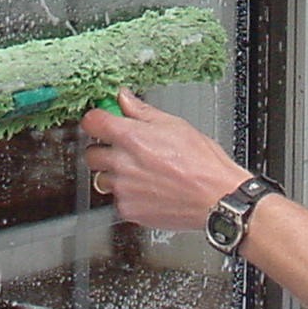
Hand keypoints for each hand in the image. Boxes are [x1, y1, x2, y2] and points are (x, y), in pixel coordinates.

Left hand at [80, 88, 250, 231]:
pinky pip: (118, 200)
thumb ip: (142, 112)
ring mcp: (123, 189)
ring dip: (116, 175)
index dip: (97, 120)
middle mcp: (121, 163)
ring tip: (142, 173)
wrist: (216, 198)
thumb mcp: (174, 124)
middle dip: (104, 149)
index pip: (92, 122)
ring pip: (103, 179)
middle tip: (124, 150)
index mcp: (130, 137)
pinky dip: (129, 195)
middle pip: (91, 153)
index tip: (103, 121)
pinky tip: (150, 189)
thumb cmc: (202, 162)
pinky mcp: (128, 210)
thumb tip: (124, 99)